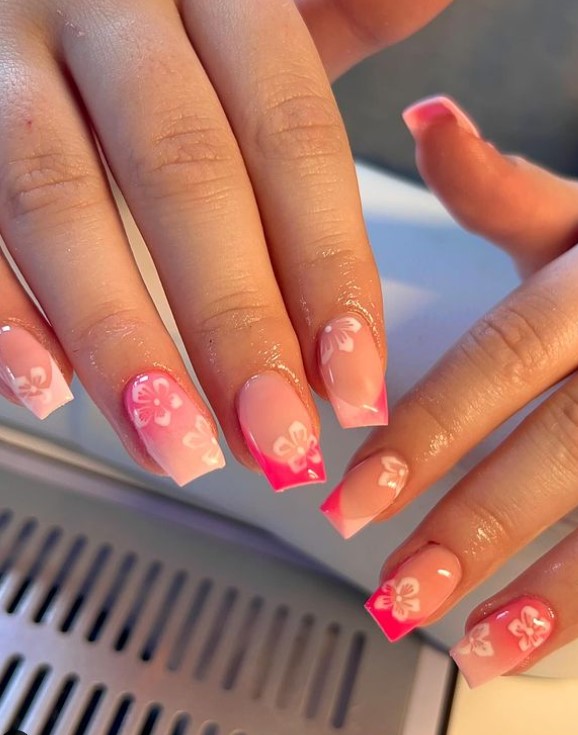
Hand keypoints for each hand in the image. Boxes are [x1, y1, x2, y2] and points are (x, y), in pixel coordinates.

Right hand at [0, 0, 450, 487]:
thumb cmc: (180, 11)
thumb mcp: (267, 0)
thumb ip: (348, 27)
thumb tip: (440, 106)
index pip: (290, 138)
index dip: (326, 270)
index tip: (354, 383)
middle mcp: (109, 13)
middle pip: (183, 177)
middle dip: (234, 326)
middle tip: (276, 437)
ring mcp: (11, 60)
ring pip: (60, 205)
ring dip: (122, 344)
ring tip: (177, 444)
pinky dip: (8, 313)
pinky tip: (50, 387)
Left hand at [321, 96, 577, 685]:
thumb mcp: (577, 214)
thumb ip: (497, 186)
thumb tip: (423, 117)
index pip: (497, 363)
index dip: (423, 437)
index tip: (350, 504)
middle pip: (558, 453)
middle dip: (474, 532)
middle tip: (396, 597)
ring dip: (552, 595)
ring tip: (478, 651)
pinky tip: (548, 645)